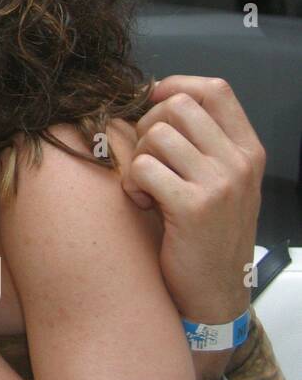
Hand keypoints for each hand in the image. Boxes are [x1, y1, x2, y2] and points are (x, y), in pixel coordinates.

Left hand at [118, 76, 264, 322]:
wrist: (214, 293)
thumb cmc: (204, 234)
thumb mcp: (219, 182)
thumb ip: (200, 143)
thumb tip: (154, 97)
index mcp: (247, 150)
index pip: (215, 89)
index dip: (175, 86)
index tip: (151, 104)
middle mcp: (240, 162)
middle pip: (177, 106)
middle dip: (146, 127)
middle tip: (146, 160)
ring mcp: (221, 183)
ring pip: (155, 135)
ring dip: (137, 160)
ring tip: (146, 188)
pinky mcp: (194, 207)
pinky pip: (143, 168)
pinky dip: (132, 184)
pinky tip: (143, 204)